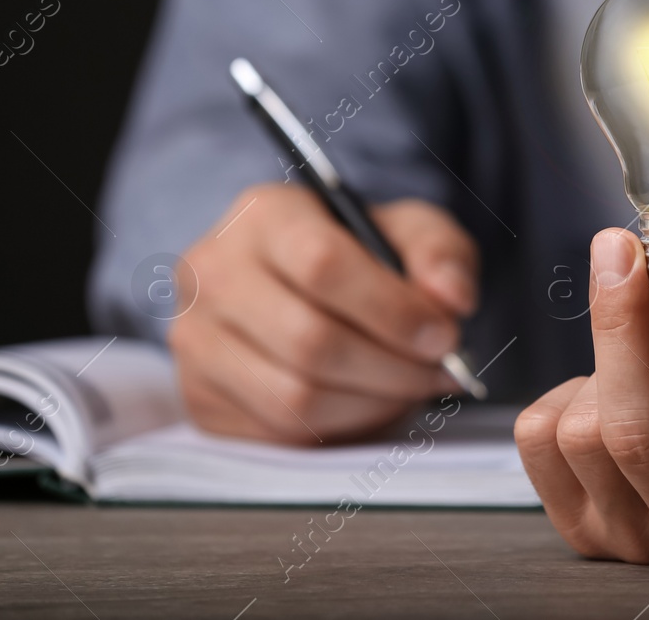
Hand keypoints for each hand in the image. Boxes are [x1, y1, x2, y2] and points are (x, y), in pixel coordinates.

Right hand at [168, 183, 478, 443]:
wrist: (301, 285)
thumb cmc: (360, 253)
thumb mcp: (410, 231)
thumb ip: (441, 253)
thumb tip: (452, 299)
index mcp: (263, 215)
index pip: (322, 264)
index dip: (392, 309)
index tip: (443, 334)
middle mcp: (211, 273)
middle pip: (308, 340)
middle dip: (392, 366)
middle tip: (438, 370)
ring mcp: (195, 339)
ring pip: (293, 398)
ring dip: (372, 403)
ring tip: (411, 386)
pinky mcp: (199, 398)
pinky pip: (278, 433)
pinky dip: (341, 428)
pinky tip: (371, 402)